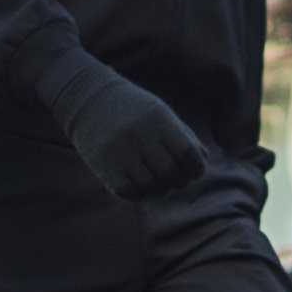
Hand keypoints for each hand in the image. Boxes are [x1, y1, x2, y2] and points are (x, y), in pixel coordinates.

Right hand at [51, 66, 205, 201]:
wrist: (88, 98)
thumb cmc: (133, 108)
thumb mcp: (161, 113)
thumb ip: (183, 134)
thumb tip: (203, 160)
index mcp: (159, 120)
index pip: (187, 153)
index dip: (196, 167)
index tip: (194, 171)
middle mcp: (139, 135)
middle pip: (170, 172)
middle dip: (179, 181)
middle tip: (178, 180)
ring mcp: (120, 150)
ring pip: (150, 185)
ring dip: (160, 189)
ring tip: (160, 183)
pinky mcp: (103, 165)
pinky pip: (129, 191)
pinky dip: (140, 193)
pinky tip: (142, 185)